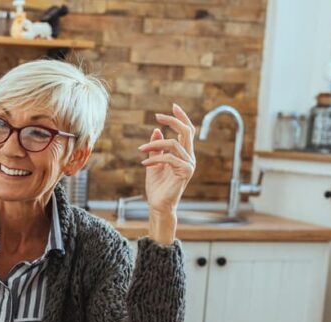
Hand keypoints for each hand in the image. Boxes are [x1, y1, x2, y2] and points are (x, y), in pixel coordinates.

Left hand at [139, 103, 196, 243]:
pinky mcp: (185, 171)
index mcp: (184, 154)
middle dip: (173, 120)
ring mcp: (189, 164)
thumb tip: (156, 130)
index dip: (181, 118)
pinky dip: (155, 159)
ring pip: (172, 144)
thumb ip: (156, 148)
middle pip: (186, 131)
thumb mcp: (154, 163)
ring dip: (154, 144)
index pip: (187, 131)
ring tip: (141, 149)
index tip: (172, 106)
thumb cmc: (157, 187)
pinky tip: (144, 165)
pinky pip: (169, 158)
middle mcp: (190, 158)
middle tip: (157, 115)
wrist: (159, 206)